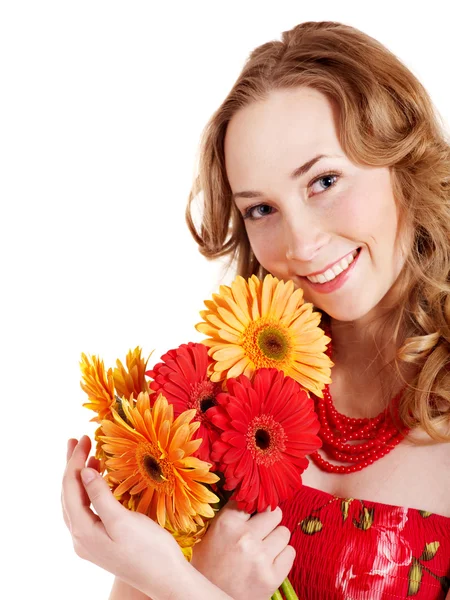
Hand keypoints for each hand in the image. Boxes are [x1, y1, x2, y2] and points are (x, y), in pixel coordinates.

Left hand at [61, 435, 186, 599]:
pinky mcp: (101, 541)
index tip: (84, 437)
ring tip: (87, 455)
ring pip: (76, 502)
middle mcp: (80, 538)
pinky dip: (89, 490)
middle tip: (76, 439)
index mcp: (83, 532)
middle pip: (68, 494)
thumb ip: (101, 496)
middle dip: (72, 466)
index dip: (75, 461)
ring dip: (79, 477)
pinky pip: (86, 510)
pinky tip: (99, 480)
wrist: (165, 578)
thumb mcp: (123, 520)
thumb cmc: (148, 550)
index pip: (70, 488)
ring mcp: (90, 541)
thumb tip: (84, 471)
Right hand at [190, 499, 294, 599]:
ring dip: (276, 539)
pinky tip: (271, 561)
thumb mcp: (206, 539)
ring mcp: (261, 557)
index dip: (253, 508)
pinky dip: (283, 555)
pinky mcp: (272, 576)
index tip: (253, 514)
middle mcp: (245, 537)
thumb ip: (226, 518)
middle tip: (262, 530)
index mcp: (226, 524)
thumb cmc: (206, 571)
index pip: (251, 501)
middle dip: (269, 521)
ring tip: (265, 548)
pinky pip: (290, 553)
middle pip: (274, 513)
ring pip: (284, 532)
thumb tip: (245, 497)